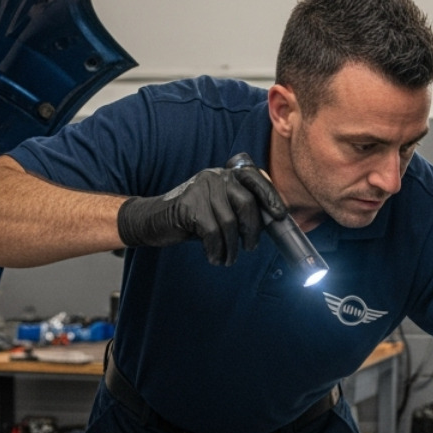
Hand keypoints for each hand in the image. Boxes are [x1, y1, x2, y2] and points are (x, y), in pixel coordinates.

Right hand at [116, 166, 288, 265]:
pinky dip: (216, 250)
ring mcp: (200, 189)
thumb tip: (270, 220)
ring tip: (228, 257)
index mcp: (224, 174)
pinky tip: (214, 258)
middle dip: (252, 229)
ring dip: (232, 247)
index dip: (270, 196)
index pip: (254, 178)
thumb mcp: (218, 208)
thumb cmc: (191, 218)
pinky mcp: (188, 206)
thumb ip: (239, 208)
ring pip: (230, 222)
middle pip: (246, 203)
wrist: (152, 220)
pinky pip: (213, 233)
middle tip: (250, 247)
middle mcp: (214, 177)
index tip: (280, 215)